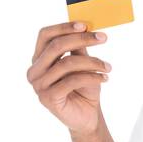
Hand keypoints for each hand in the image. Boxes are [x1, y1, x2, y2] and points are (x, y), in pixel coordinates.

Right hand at [26, 21, 111, 135]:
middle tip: (103, 38)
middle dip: (82, 39)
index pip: (45, 35)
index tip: (85, 25)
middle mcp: (34, 71)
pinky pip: (72, 80)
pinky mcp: (48, 98)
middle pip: (56, 46)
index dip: (64, 27)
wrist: (87, 116)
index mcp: (39, 59)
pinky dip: (92, 77)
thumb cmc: (83, 87)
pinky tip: (104, 78)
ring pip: (67, 63)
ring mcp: (39, 86)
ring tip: (108, 67)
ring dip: (92, 62)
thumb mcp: (82, 64)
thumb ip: (78, 48)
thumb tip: (84, 27)